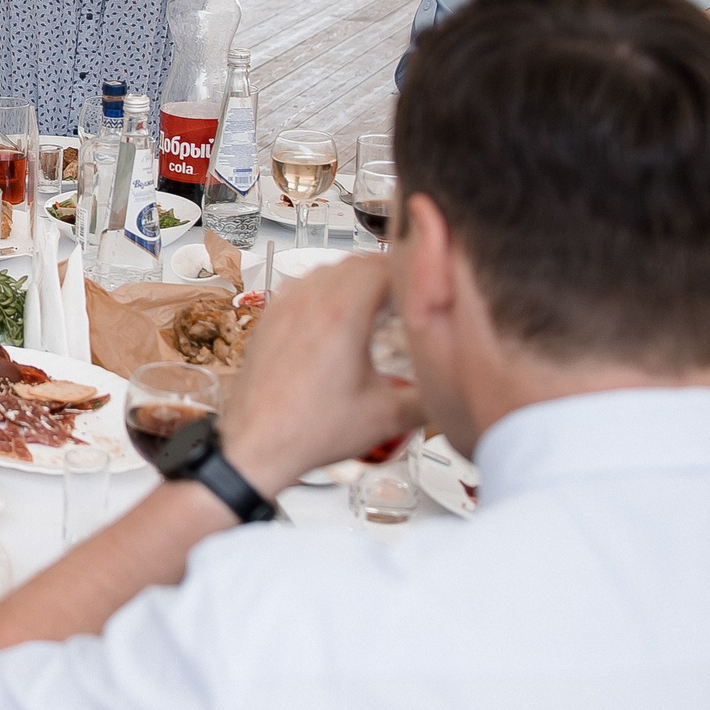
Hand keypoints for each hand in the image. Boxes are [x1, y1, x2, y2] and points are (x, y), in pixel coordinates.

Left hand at [213, 255, 421, 497]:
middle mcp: (309, 301)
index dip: (411, 272)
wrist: (256, 445)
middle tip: (407, 299)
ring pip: (327, 271)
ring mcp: (285, 306)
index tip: (425, 287)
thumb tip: (454, 388)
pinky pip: (303, 287)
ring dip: (354, 282)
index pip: (384, 265)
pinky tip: (338, 321)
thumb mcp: (387, 417)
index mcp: (342, 315)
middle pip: (356, 263)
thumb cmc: (309, 431)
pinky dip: (326, 293)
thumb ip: (430, 398)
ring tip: (376, 308)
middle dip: (386, 276)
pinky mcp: (270, 318)